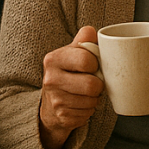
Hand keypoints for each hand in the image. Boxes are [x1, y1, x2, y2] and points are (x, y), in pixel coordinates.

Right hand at [38, 26, 103, 148]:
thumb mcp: (72, 52)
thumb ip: (84, 40)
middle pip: (92, 85)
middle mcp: (50, 79)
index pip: (86, 60)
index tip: (93, 65)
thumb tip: (92, 32)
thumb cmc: (68, 72)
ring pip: (91, 101)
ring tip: (87, 93)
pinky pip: (87, 114)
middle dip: (98, 85)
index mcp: (53, 59)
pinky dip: (89, 110)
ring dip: (94, 98)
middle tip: (94, 82)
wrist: (51, 102)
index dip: (96, 64)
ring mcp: (55, 100)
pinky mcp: (61, 117)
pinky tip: (81, 104)